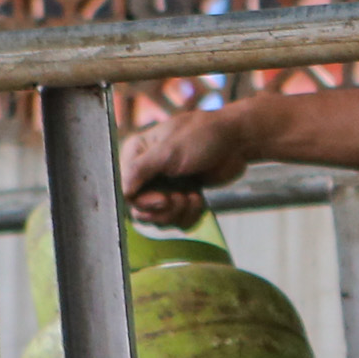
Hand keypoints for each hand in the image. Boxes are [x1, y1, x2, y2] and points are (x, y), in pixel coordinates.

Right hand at [120, 107, 255, 224]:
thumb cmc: (202, 137)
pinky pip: (178, 220)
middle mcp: (146, 173)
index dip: (142, 201)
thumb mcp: (167, 151)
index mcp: (136, 155)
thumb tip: (122, 191)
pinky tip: (199, 198)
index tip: (162, 199)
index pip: (125, 191)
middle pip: (140, 210)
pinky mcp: (182, 197)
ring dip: (179, 212)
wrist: (236, 141)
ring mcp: (164, 186)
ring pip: (159, 218)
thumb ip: (140, 170)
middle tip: (180, 198)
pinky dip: (190, 215)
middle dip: (163, 210)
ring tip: (193, 196)